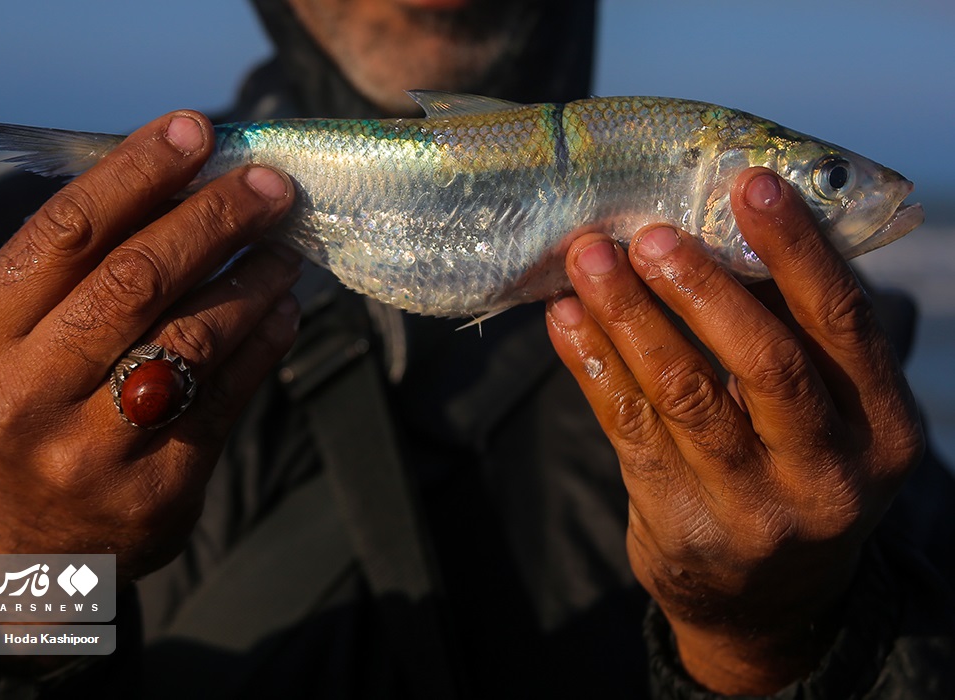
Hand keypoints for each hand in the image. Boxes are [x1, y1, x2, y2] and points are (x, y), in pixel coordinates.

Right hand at [0, 112, 300, 581]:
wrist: (26, 545)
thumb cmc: (26, 410)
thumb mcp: (12, 340)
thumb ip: (77, 270)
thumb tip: (181, 181)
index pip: (67, 232)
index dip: (137, 172)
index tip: (195, 129)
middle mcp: (30, 393)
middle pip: (138, 279)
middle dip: (215, 218)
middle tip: (270, 183)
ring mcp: (96, 448)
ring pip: (194, 337)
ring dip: (254, 278)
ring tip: (287, 244)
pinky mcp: (159, 488)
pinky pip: (228, 397)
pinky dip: (266, 341)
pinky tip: (286, 307)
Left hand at [546, 168, 922, 693]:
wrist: (767, 600)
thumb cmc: (797, 473)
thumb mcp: (829, 417)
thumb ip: (794, 338)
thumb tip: (720, 227)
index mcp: (884, 429)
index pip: (845, 324)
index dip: (797, 250)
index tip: (750, 185)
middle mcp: (829, 475)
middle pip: (764, 364)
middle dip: (702, 288)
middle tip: (650, 233)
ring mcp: (754, 509)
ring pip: (683, 393)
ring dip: (629, 316)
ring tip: (589, 260)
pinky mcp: (681, 524)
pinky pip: (628, 427)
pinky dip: (593, 364)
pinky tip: (568, 319)